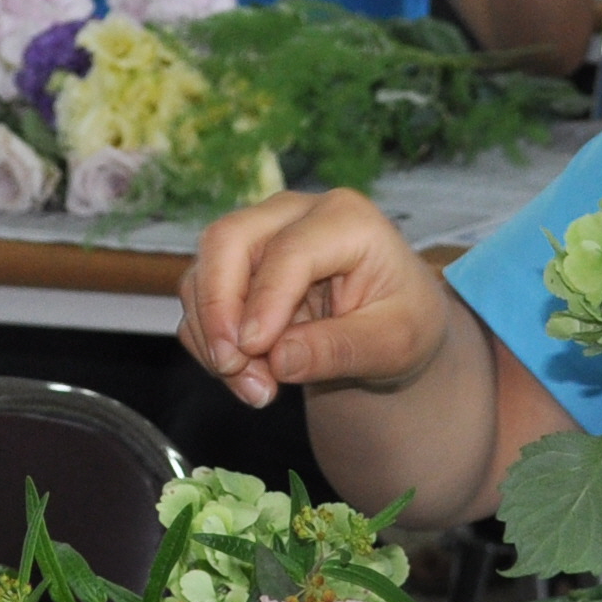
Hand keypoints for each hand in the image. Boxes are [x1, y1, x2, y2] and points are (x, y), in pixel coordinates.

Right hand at [179, 190, 459, 408]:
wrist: (392, 323)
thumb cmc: (402, 320)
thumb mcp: (393, 343)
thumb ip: (339, 349)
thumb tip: (279, 360)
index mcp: (345, 218)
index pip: (289, 252)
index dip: (265, 302)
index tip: (255, 353)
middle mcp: (294, 213)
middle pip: (227, 240)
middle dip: (219, 310)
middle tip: (233, 368)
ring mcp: (259, 234)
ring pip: (204, 270)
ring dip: (213, 335)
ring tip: (254, 388)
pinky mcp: (236, 265)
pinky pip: (199, 297)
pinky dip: (208, 340)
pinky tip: (245, 376)